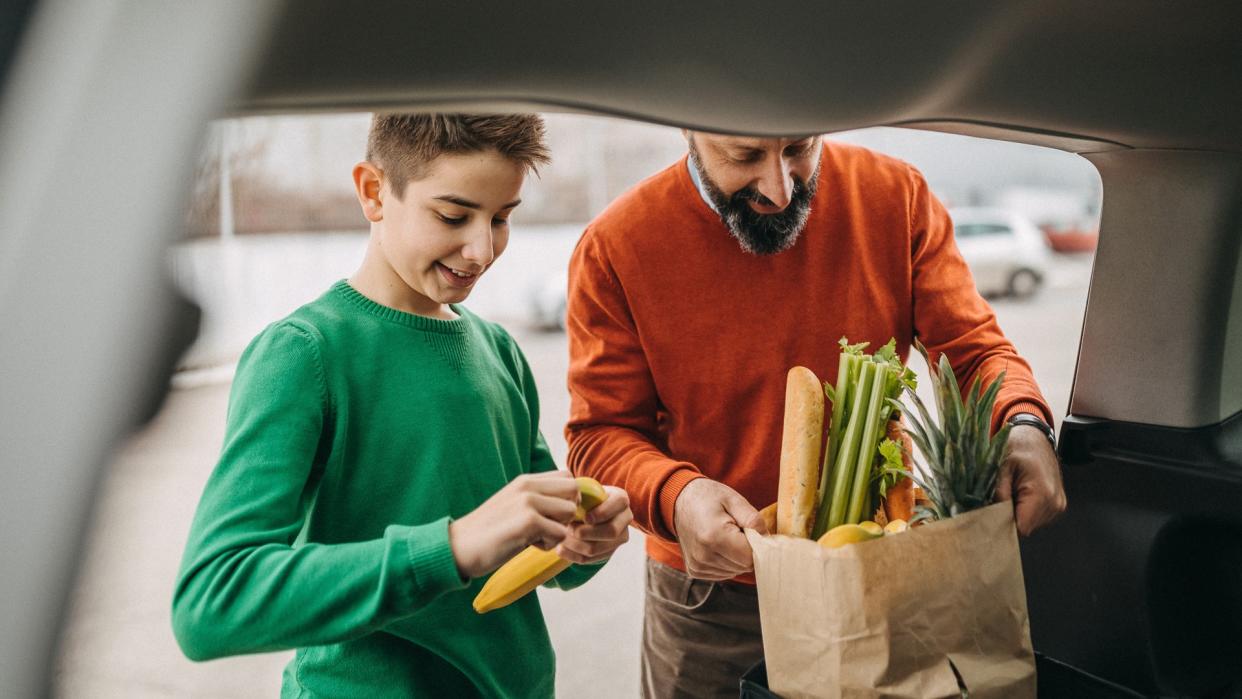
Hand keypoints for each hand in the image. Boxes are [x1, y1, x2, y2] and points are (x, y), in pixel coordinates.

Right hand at [449, 471, 579, 578]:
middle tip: (550, 526)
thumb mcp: (513, 504)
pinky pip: (560, 533)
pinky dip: (549, 544)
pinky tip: (528, 545)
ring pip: (570, 512)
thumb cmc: (489, 531)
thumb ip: (537, 499)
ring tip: (537, 537)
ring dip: (559, 530)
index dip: (568, 498)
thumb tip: (569, 504)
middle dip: (568, 512)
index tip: (554, 516)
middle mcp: (528, 486)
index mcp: (525, 480)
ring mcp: (528, 502)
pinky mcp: (528, 522)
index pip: (567, 477)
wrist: (459, 546)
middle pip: (574, 490)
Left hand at [556, 486, 632, 563]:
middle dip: (586, 532)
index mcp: (620, 500)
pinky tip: (561, 548)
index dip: (602, 512)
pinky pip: (590, 560)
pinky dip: (572, 555)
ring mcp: (618, 538)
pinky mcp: (608, 553)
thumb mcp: (585, 491)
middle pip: (611, 531)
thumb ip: (581, 493)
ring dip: (575, 545)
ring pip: (597, 548)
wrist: (587, 512)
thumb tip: (571, 501)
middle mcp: (624, 519)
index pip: (618, 504)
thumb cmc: (585, 498)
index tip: (585, 517)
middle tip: (569, 529)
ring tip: (561, 538)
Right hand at [672, 478, 767, 580]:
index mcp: (714, 536)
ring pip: (735, 571)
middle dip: (747, 550)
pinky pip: (723, 573)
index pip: (750, 557)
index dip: (757, 545)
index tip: (751, 531)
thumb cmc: (708, 497)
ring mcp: (698, 565)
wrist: (678, 501)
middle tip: (737, 531)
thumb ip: (752, 518)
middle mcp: (703, 556)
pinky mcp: (695, 571)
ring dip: (736, 557)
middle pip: (743, 567)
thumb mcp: (733, 499)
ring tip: (726, 536)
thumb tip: (768, 539)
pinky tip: (718, 546)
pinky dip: (726, 562)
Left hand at [995, 424, 1066, 535]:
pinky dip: (1025, 511)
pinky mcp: (1058, 505)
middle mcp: (1055, 503)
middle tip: (996, 503)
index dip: (1003, 526)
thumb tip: (991, 515)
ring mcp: (1058, 505)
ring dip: (1017, 515)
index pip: (1022, 528)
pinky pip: (1037, 518)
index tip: (989, 520)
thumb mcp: (1002, 466)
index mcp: (1042, 494)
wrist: (1036, 439)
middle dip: (1008, 519)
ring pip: (1031, 525)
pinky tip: (1019, 496)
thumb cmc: (1019, 448)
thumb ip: (999, 492)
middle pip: (1026, 528)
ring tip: (1010, 495)